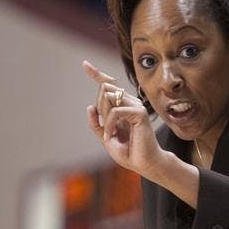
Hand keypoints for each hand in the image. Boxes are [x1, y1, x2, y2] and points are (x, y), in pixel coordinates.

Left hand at [82, 61, 164, 177]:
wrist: (143, 163)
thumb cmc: (128, 151)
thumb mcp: (106, 136)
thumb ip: (97, 123)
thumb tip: (90, 107)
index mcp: (123, 105)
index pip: (108, 85)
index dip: (96, 74)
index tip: (85, 64)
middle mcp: (130, 102)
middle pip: (104, 90)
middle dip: (100, 109)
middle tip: (106, 129)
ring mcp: (136, 106)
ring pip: (109, 97)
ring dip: (104, 117)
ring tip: (110, 133)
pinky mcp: (140, 113)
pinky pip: (115, 111)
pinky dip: (109, 124)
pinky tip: (111, 135)